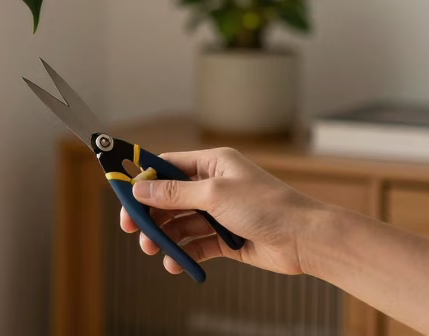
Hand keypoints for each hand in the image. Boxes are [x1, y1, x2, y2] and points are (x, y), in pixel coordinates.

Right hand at [118, 147, 323, 276]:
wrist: (305, 239)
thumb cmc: (268, 207)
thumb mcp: (214, 195)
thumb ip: (175, 193)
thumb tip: (141, 189)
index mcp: (213, 165)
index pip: (168, 166)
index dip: (144, 179)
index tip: (123, 194)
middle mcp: (215, 186)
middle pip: (170, 198)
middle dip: (151, 214)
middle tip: (133, 230)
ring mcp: (221, 213)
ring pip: (181, 223)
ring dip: (165, 237)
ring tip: (153, 251)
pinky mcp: (227, 239)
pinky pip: (197, 244)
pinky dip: (184, 253)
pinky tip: (175, 263)